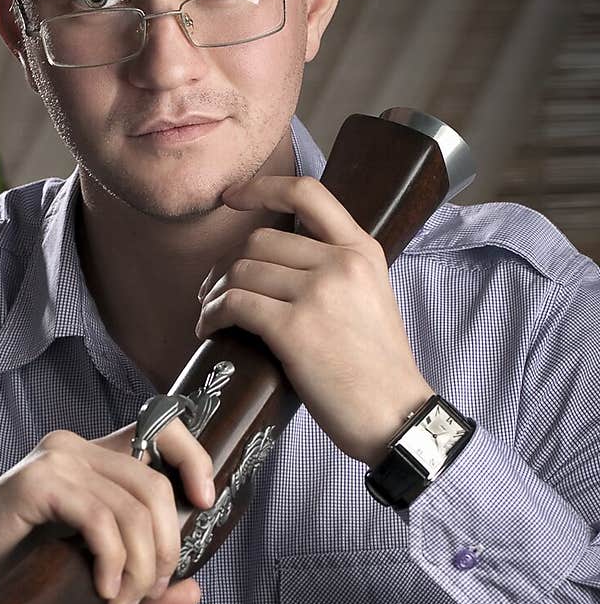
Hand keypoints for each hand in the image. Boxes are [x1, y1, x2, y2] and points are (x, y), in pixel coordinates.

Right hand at [0, 419, 213, 603]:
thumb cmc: (8, 566)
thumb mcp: (85, 571)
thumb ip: (138, 577)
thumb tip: (193, 592)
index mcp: (93, 458)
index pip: (163, 431)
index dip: (195, 459)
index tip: (206, 503)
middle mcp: (76, 447)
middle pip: (157, 485)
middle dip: (165, 548)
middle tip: (146, 593)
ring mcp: (56, 459)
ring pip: (134, 506)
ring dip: (140, 566)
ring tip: (121, 603)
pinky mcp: (36, 481)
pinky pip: (99, 517)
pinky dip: (112, 559)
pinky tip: (102, 589)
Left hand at [194, 174, 434, 465]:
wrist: (395, 414)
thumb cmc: (377, 366)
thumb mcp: (370, 296)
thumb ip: (334, 268)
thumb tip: (280, 260)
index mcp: (362, 250)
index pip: (307, 194)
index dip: (262, 188)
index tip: (232, 197)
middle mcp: (341, 263)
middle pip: (259, 240)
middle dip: (227, 263)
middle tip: (213, 289)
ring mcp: (318, 294)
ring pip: (241, 270)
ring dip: (214, 292)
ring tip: (209, 312)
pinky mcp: (294, 329)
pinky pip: (234, 304)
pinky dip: (211, 315)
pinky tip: (208, 328)